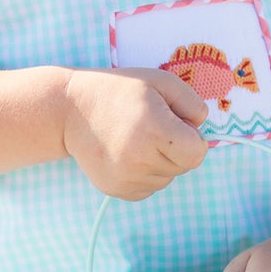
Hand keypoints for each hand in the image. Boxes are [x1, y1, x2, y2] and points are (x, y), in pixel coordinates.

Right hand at [63, 68, 208, 199]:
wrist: (70, 110)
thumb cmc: (119, 90)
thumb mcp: (159, 81)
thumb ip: (191, 102)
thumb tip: (201, 127)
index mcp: (155, 130)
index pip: (197, 153)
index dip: (193, 138)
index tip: (177, 124)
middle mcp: (140, 159)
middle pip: (184, 167)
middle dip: (177, 149)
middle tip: (153, 127)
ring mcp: (126, 179)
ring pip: (166, 179)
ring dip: (161, 162)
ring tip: (137, 139)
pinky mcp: (115, 190)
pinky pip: (148, 188)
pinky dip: (145, 174)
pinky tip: (128, 154)